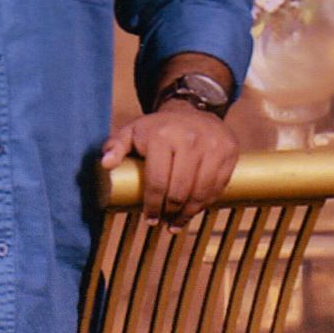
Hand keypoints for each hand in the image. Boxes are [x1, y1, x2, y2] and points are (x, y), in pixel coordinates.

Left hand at [100, 100, 238, 228]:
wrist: (193, 109)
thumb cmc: (158, 127)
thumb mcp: (132, 131)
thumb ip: (115, 146)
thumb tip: (104, 164)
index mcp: (162, 135)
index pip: (157, 181)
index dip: (152, 205)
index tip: (149, 219)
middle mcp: (189, 139)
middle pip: (180, 190)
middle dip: (170, 212)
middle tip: (164, 222)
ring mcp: (212, 146)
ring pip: (201, 192)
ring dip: (189, 213)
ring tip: (177, 222)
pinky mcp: (229, 151)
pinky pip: (218, 186)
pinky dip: (206, 203)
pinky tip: (195, 210)